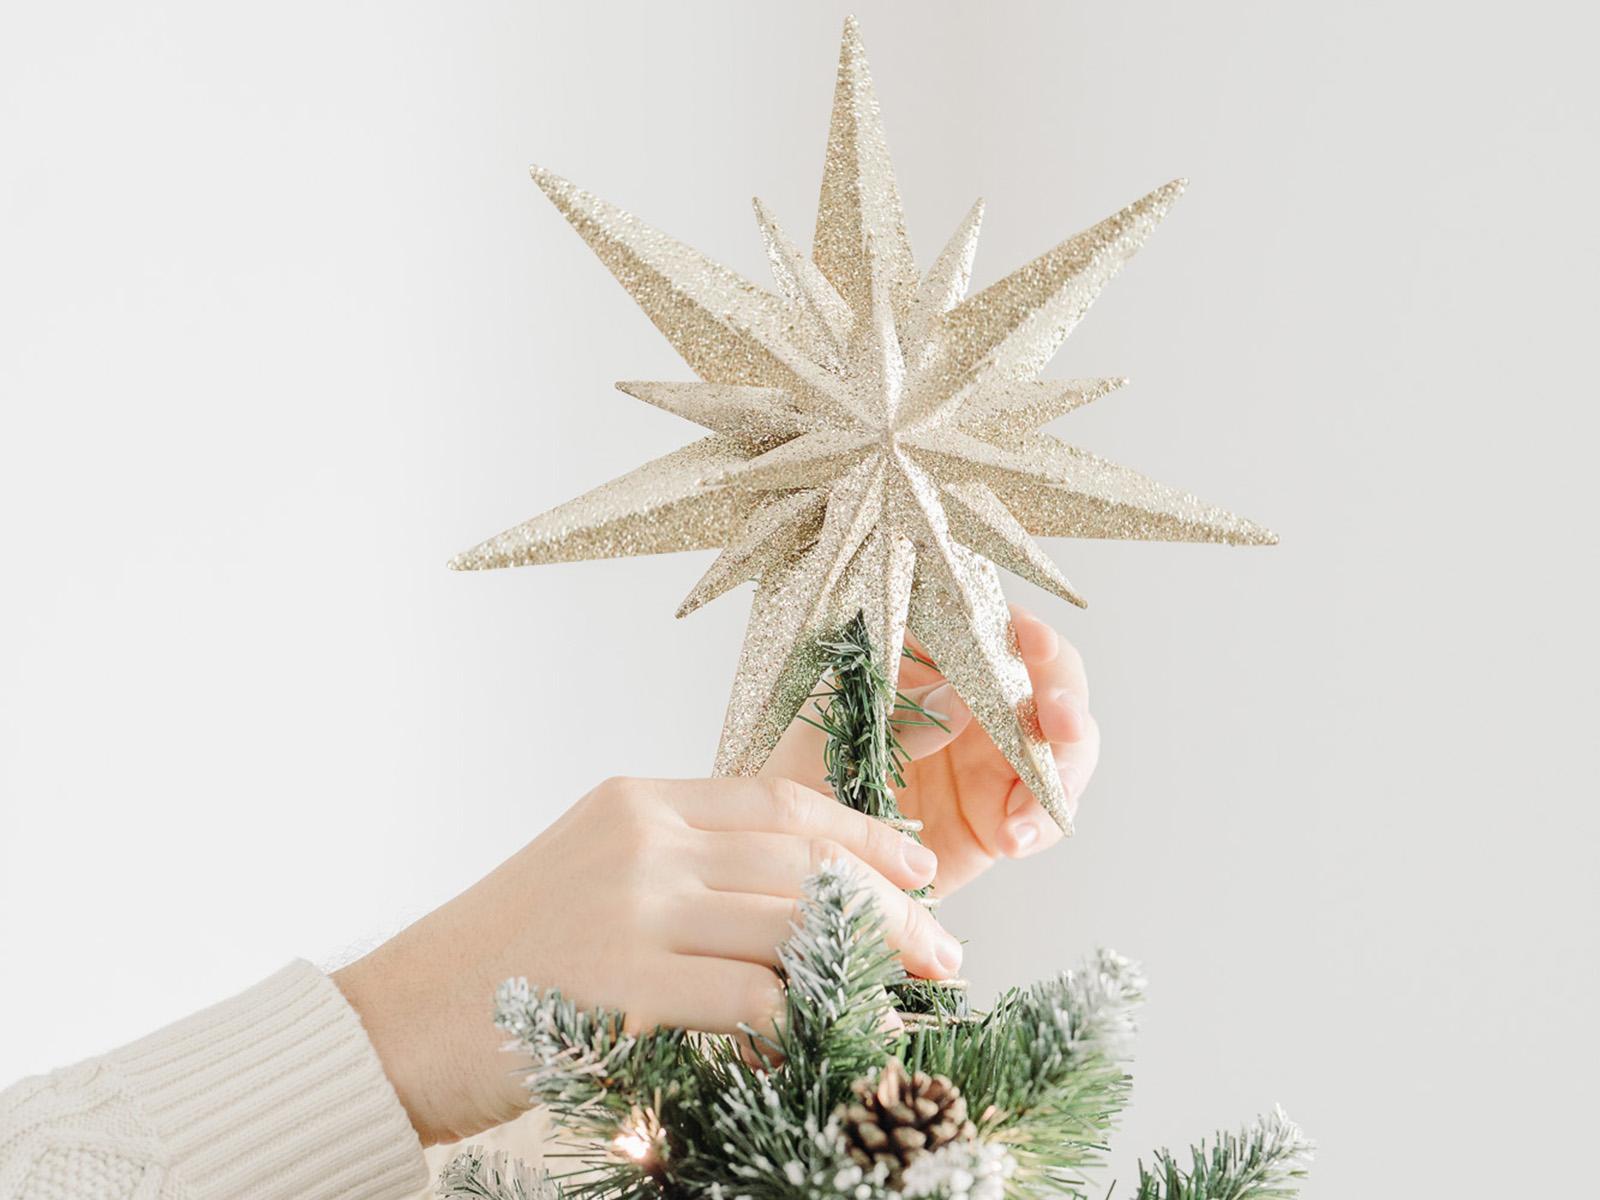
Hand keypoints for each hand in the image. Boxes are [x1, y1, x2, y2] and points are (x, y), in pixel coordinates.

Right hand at [333, 776, 957, 1145]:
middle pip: (802, 857)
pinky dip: (811, 1018)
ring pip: (791, 920)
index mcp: (636, 802)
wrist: (395, 1021)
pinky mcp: (623, 983)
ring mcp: (632, 906)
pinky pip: (754, 997)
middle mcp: (641, 838)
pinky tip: (845, 1037)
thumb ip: (680, 872)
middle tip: (943, 945)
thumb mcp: (590, 877)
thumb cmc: (498, 960)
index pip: (778, 798)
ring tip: (915, 992)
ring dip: (870, 959)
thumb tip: (790, 903)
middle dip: (890, 901)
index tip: (916, 864)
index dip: (861, 830)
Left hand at [762, 605, 1097, 893]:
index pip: (992, 623)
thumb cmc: (802, 770)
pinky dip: (1039, 824)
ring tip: (1026, 811)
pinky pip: (1044, 813)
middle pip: (1049, 677)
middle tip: (1061, 723)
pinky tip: (1011, 841)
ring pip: (1064, 746)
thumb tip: (963, 698)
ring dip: (1061, 771)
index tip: (1031, 642)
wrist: (799, 855)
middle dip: (1064, 695)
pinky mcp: (1003, 812)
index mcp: (933, 655)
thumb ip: (901, 713)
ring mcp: (997, 755)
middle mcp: (977, 696)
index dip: (1023, 628)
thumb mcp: (837, 730)